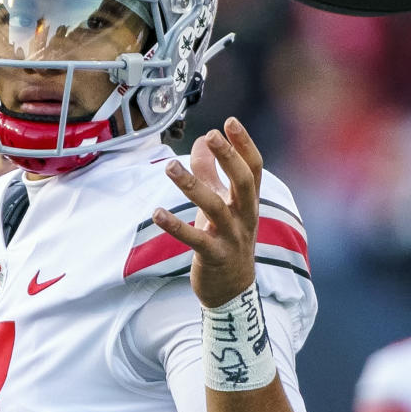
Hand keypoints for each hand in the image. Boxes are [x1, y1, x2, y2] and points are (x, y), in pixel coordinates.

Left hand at [153, 116, 260, 307]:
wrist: (233, 289)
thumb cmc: (226, 239)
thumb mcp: (220, 204)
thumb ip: (210, 173)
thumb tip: (200, 141)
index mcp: (248, 202)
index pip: (253, 168)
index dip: (243, 144)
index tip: (229, 122)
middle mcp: (245, 217)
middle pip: (243, 182)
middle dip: (229, 157)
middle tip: (211, 136)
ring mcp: (231, 237)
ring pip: (216, 208)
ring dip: (193, 186)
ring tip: (170, 167)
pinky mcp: (214, 256)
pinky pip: (195, 239)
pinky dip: (175, 226)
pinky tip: (156, 213)